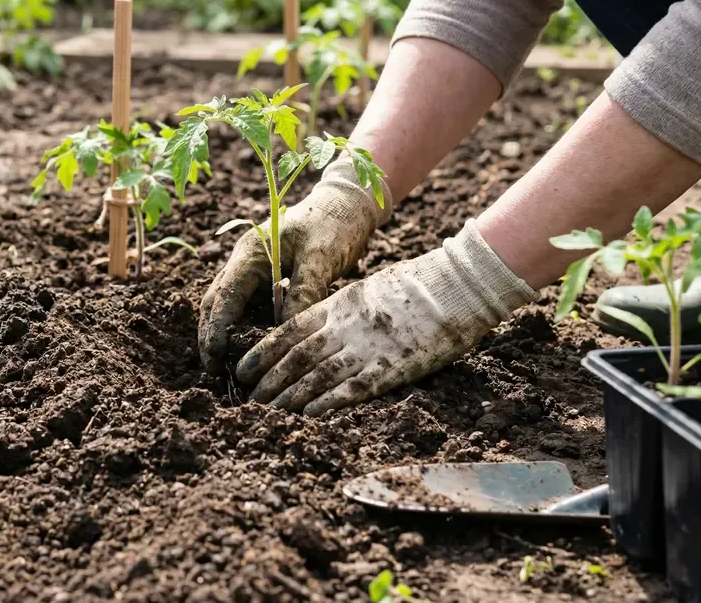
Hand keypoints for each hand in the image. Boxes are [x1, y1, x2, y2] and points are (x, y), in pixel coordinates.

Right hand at [198, 159, 392, 372]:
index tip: (214, 360)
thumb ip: (303, 293)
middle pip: (217, 302)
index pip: (224, 296)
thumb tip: (286, 333)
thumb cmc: (335, 224)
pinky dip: (248, 327)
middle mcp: (246, 260)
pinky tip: (254, 349)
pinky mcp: (268, 276)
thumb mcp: (321, 258)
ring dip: (227, 333)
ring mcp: (255, 268)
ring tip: (228, 368)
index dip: (215, 330)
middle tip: (214, 372)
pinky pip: (251, 305)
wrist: (349, 203)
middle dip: (212, 336)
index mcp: (251, 252)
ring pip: (230, 305)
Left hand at [236, 221, 538, 415]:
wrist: (457, 284)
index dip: (262, 353)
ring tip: (269, 414)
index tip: (243, 370)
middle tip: (250, 402)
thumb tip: (316, 329)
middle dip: (269, 382)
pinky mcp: (391, 368)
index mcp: (338, 305)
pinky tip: (308, 417)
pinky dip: (326, 404)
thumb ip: (340, 311)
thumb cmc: (416, 285)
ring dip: (289, 398)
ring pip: (316, 376)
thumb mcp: (368, 290)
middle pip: (295, 358)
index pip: (288, 331)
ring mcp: (366, 347)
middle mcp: (344, 326)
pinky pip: (351, 389)